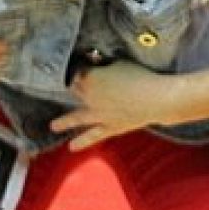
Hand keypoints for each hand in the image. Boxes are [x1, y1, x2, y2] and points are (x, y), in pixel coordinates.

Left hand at [49, 60, 177, 151]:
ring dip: (64, 121)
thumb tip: (96, 63)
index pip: (76, 72)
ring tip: (53, 126)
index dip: (77, 69)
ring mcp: (97, 114)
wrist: (155, 98)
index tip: (77, 66)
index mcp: (90, 78)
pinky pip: (92, 135)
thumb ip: (105, 64)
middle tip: (65, 90)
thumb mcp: (120, 62)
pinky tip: (72, 147)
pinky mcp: (109, 127)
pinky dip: (82, 141)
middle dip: (70, 90)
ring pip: (76, 117)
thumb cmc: (140, 76)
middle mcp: (89, 97)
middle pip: (74, 92)